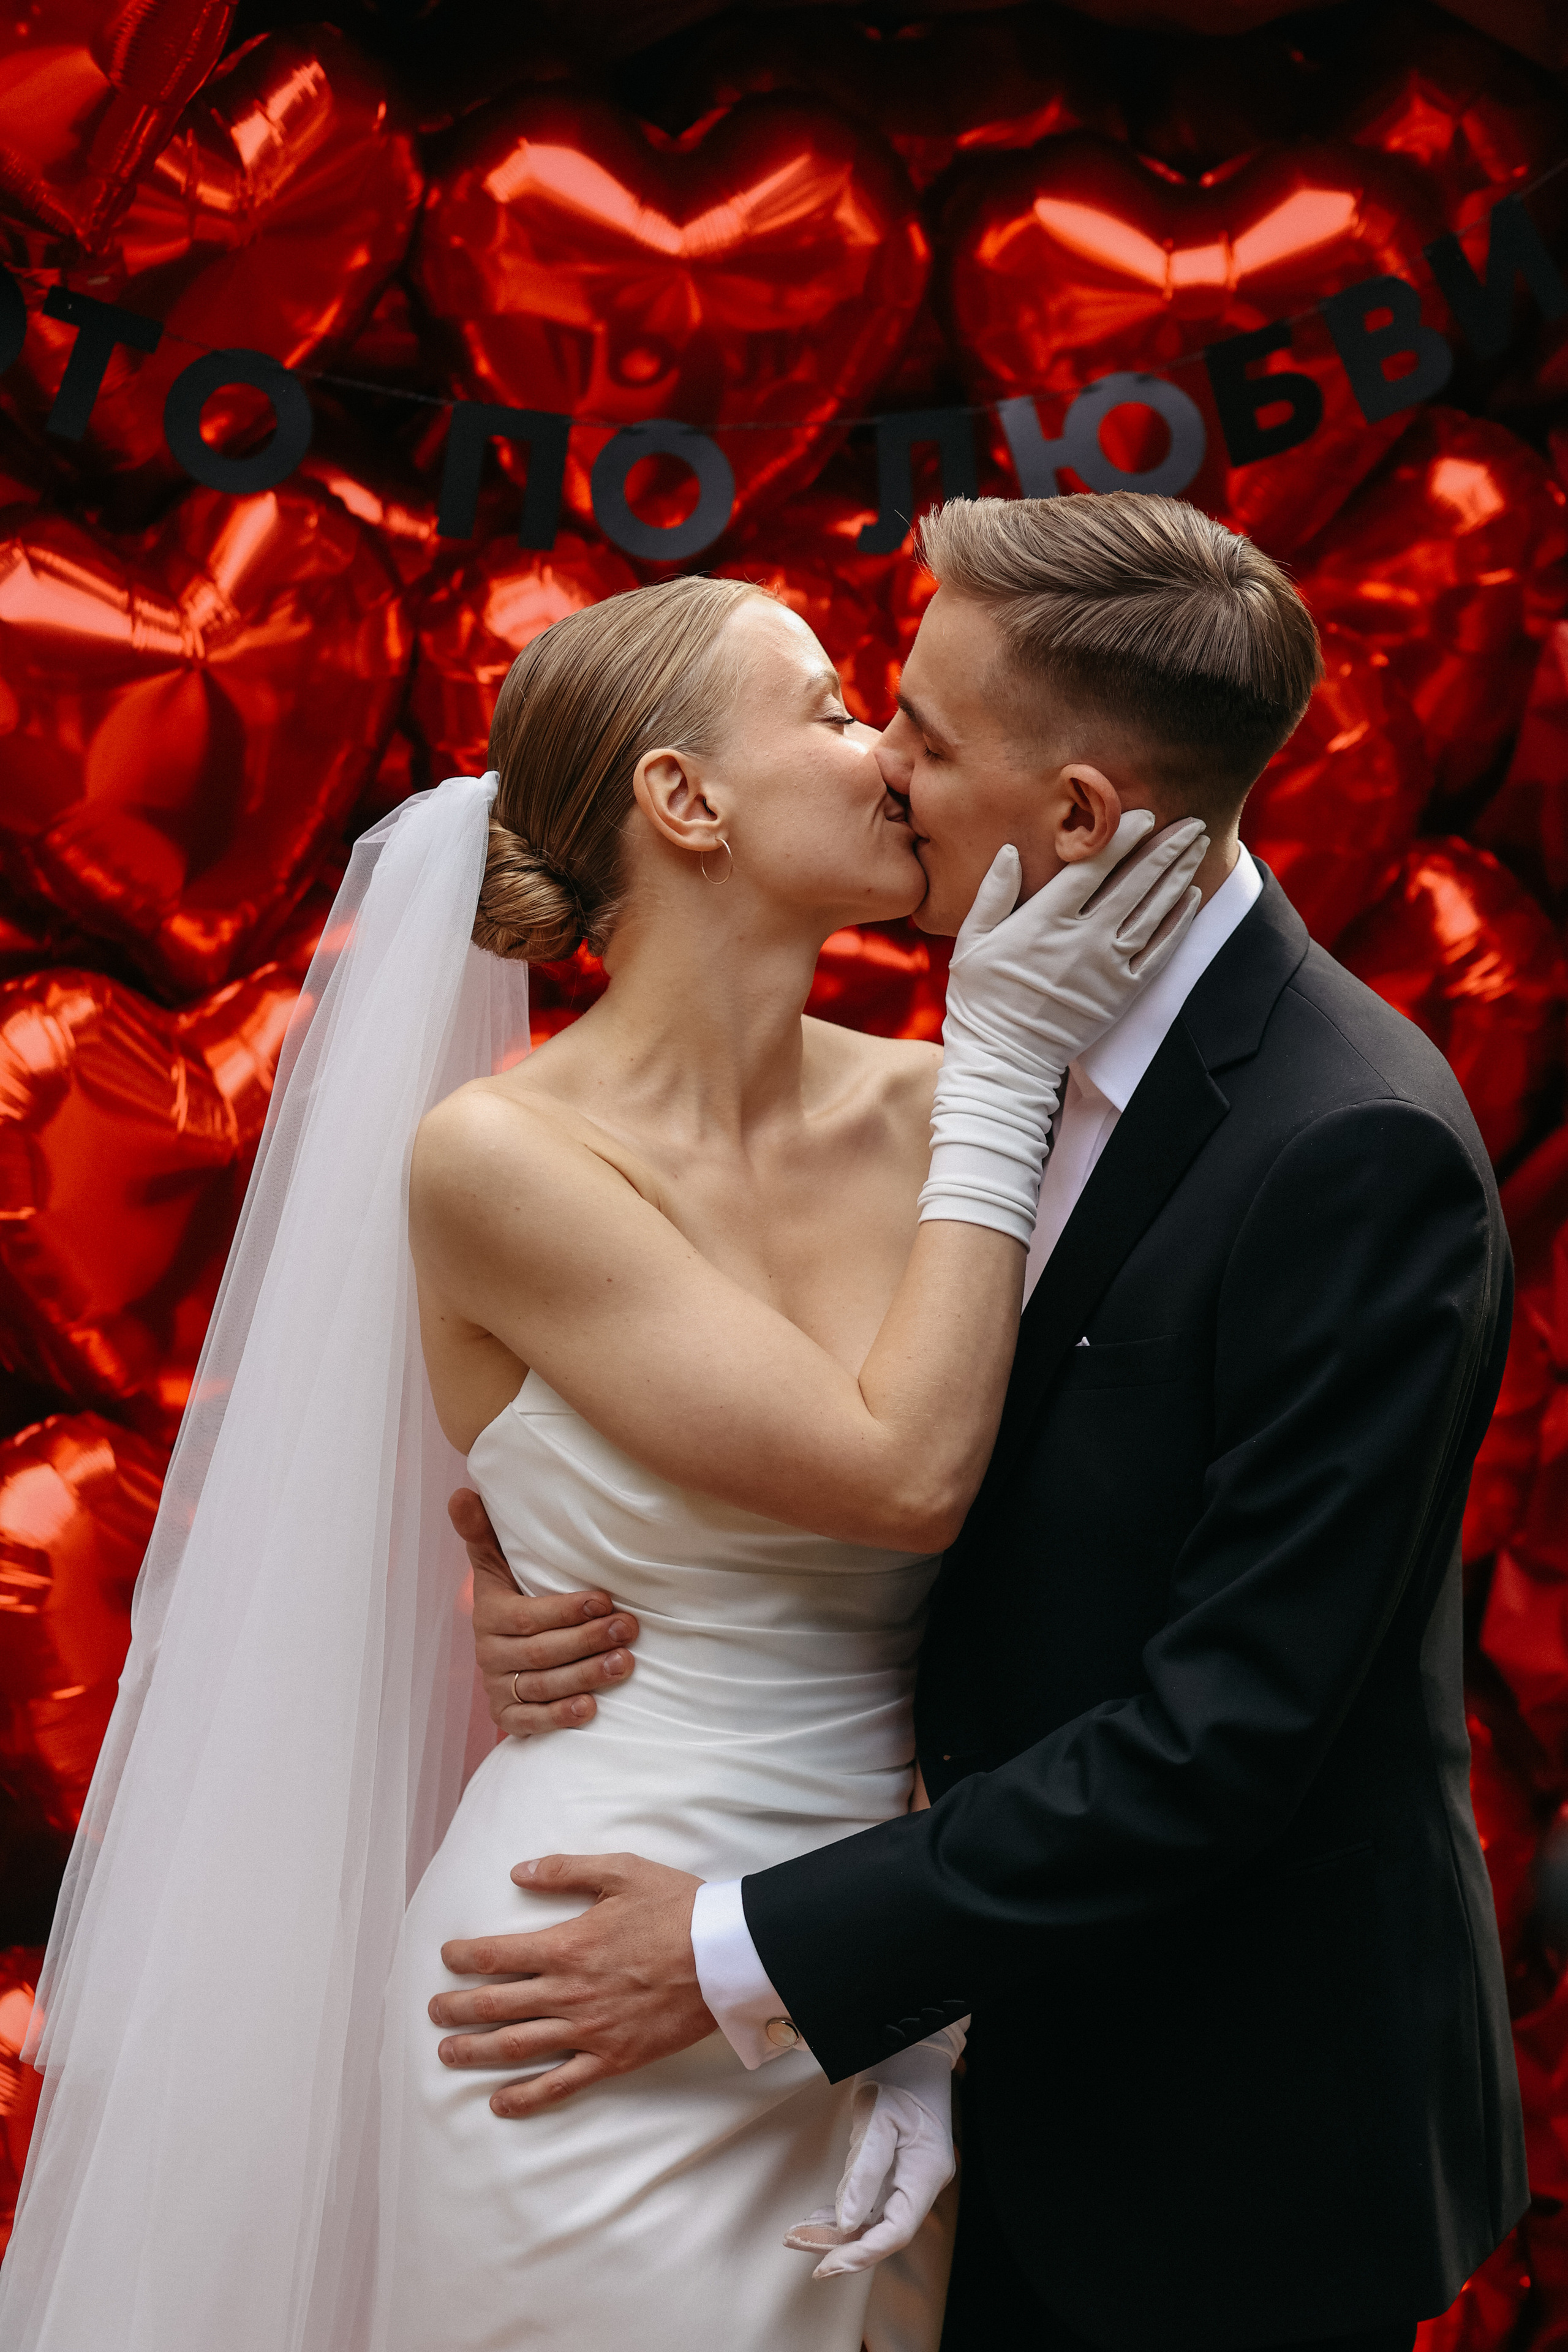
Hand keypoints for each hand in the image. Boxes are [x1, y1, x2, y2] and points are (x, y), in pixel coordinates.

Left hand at [430, 1852, 714, 2115]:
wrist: (724, 1955)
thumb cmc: (676, 1907)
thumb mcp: (621, 1871)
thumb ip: (566, 1870)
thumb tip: (519, 1872)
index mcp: (566, 1945)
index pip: (497, 1955)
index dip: (464, 1957)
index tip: (445, 1957)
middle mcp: (568, 1992)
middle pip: (495, 2005)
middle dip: (456, 2008)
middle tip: (433, 2011)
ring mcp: (588, 2030)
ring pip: (516, 2046)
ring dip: (475, 2052)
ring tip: (447, 2054)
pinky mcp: (612, 2058)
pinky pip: (560, 2084)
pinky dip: (526, 2098)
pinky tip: (500, 2104)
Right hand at [450, 1488, 639, 1733]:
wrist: (506, 1648)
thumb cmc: (513, 1596)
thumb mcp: (497, 1564)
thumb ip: (483, 1533)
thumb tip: (461, 1492)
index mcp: (488, 1615)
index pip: (527, 1617)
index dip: (566, 1610)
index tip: (604, 1600)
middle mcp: (489, 1654)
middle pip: (541, 1653)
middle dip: (588, 1640)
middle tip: (628, 1628)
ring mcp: (498, 1687)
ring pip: (543, 1686)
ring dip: (586, 1676)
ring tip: (624, 1662)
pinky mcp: (507, 1717)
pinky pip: (531, 1723)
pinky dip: (560, 1716)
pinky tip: (590, 1709)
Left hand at [784, 2040, 957, 2279]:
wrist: (908, 2043)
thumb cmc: (898, 2073)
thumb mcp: (878, 2119)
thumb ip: (863, 2172)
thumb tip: (846, 2223)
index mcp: (925, 2173)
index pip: (895, 2231)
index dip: (861, 2253)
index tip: (825, 2265)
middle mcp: (920, 2182)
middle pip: (882, 2230)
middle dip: (840, 2245)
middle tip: (798, 2244)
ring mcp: (907, 2176)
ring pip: (873, 2219)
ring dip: (836, 2231)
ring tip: (797, 2234)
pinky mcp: (893, 2167)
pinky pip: (868, 2201)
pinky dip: (842, 2212)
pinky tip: (816, 2217)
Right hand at [920, 813, 1205, 1246]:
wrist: (1004, 1062)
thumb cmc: (981, 1000)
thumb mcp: (972, 942)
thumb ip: (993, 895)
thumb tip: (1009, 851)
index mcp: (1045, 920)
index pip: (1094, 868)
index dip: (1123, 837)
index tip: (1145, 814)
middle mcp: (1083, 939)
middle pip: (1135, 883)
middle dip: (1166, 848)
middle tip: (1191, 823)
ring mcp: (1107, 968)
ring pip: (1153, 912)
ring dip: (1178, 876)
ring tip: (1197, 849)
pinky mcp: (1122, 994)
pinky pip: (1159, 952)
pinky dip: (1178, 923)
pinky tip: (1190, 898)